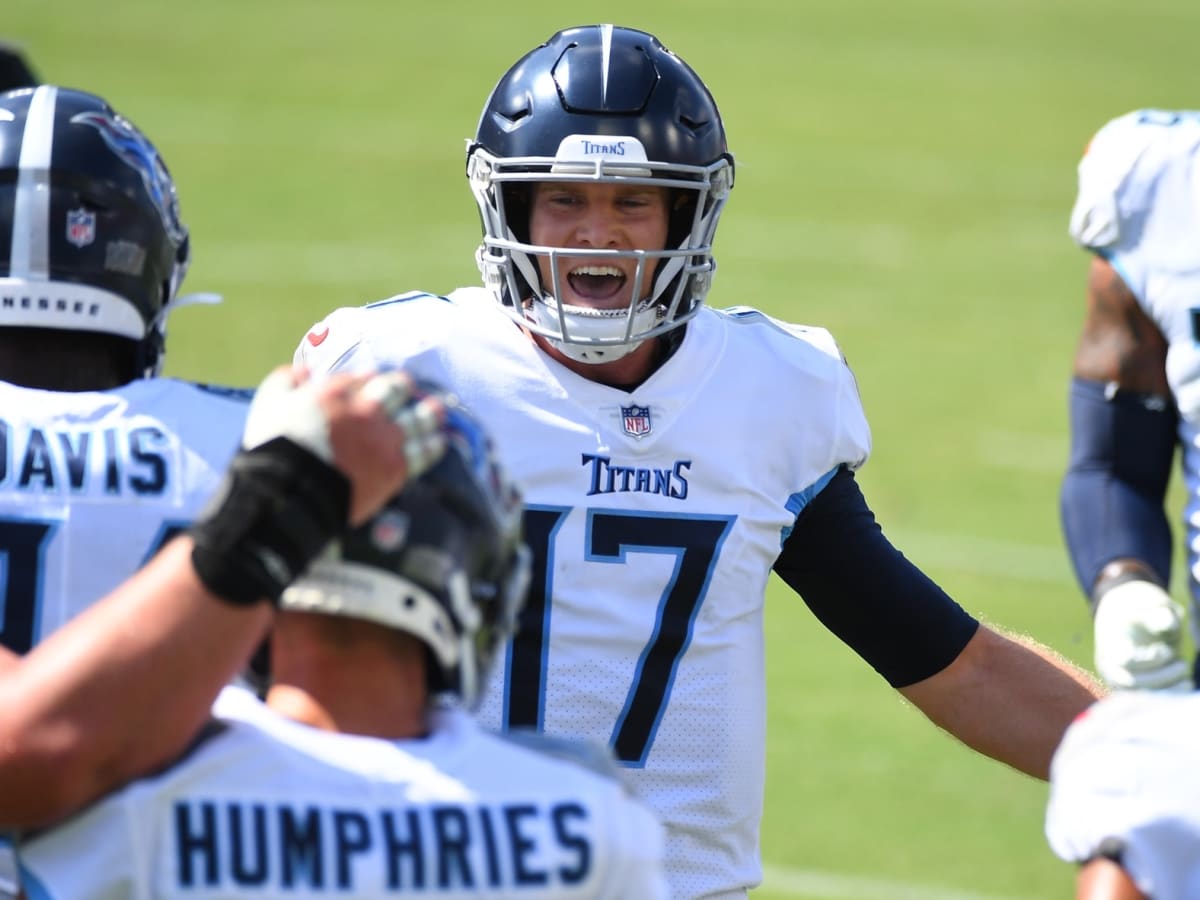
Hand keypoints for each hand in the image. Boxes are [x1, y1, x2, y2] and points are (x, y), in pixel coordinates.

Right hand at [244, 367, 449, 524]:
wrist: (290, 495)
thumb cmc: (273, 449)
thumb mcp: (269, 403)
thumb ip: (286, 380)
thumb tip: (302, 373)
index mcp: (335, 393)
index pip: (363, 377)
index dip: (371, 379)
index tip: (376, 380)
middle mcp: (366, 412)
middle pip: (395, 392)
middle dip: (402, 388)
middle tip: (409, 388)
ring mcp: (384, 441)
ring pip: (417, 420)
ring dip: (428, 413)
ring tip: (437, 411)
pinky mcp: (394, 470)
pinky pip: (423, 454)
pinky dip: (433, 446)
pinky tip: (439, 442)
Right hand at [1093, 579, 1192, 691]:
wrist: (1124, 613)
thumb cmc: (1139, 607)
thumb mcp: (1148, 602)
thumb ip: (1158, 613)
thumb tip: (1167, 622)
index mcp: (1110, 643)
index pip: (1126, 660)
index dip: (1150, 660)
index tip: (1166, 649)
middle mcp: (1108, 665)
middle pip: (1131, 682)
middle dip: (1161, 678)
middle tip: (1183, 664)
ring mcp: (1116, 678)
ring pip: (1138, 696)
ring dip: (1165, 691)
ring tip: (1187, 680)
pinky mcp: (1127, 688)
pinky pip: (1143, 700)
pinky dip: (1163, 696)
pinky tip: (1182, 687)